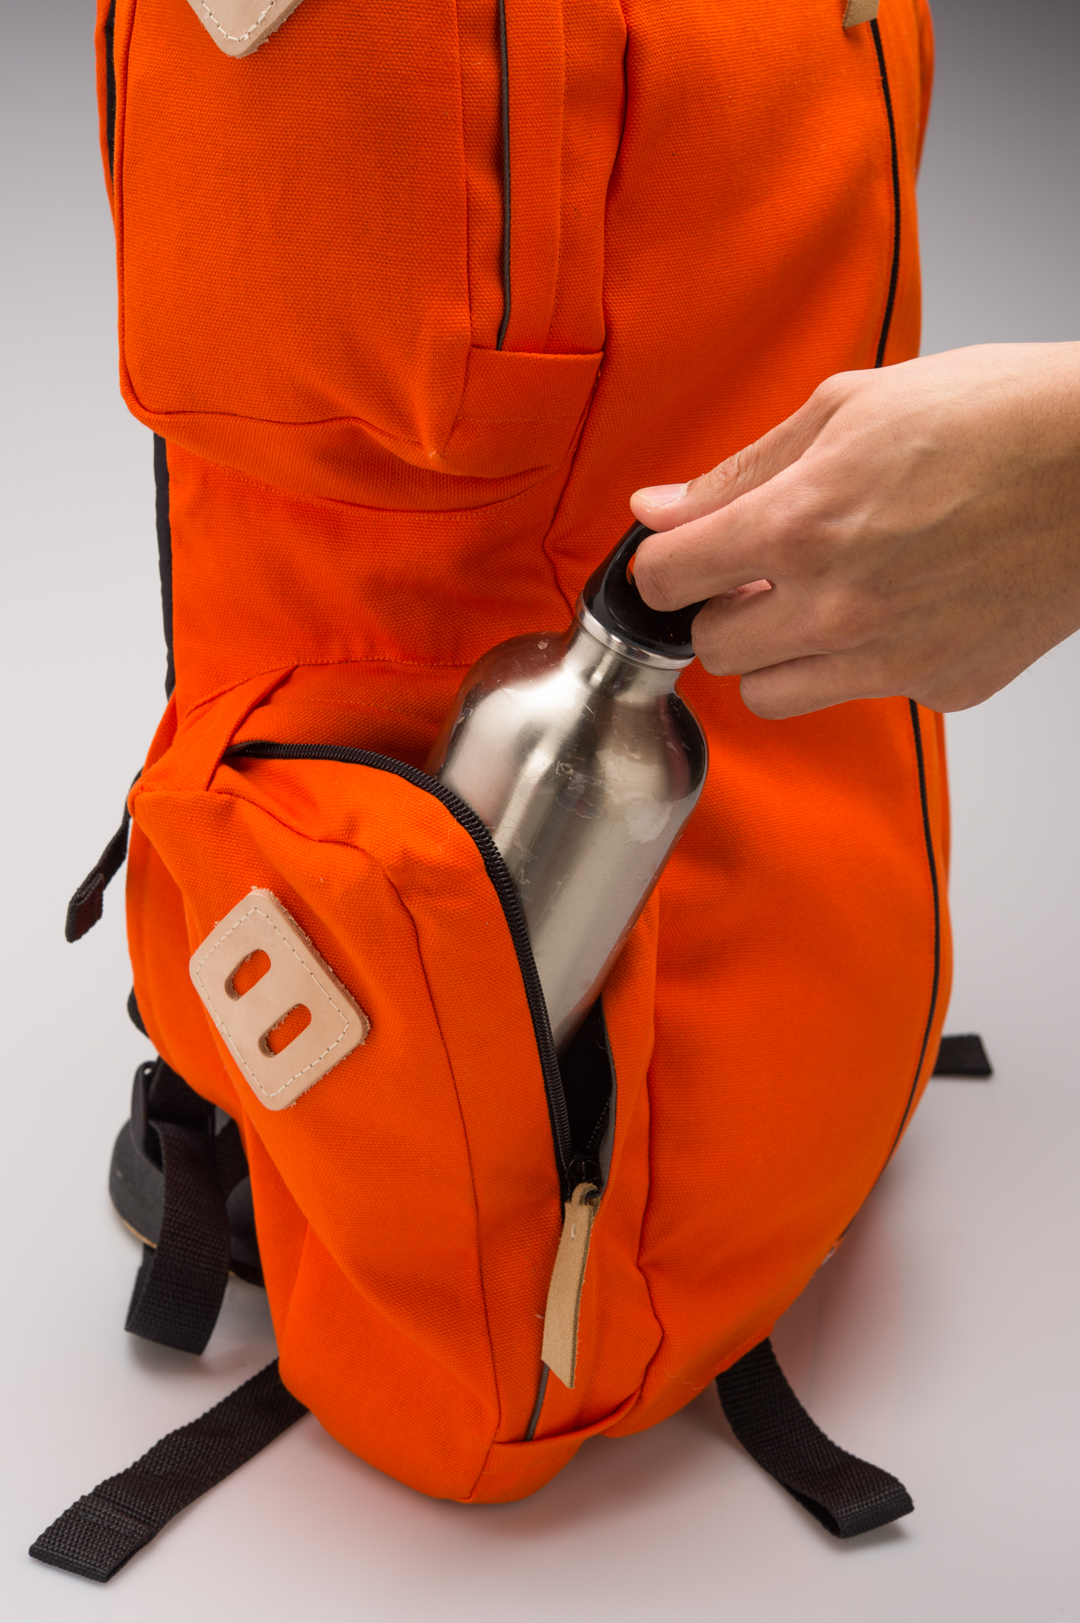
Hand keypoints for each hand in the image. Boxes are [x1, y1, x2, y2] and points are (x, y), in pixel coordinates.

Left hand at [629, 343, 1079, 717]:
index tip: (677, 558)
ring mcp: (892, 660)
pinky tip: (901, 607)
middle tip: (757, 574)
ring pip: (772, 695)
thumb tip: (659, 508)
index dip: (661, 564)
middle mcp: (837, 608)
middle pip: (712, 650)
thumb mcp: (848, 407)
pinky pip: (864, 695)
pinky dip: (864, 663)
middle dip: (720, 609)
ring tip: (818, 599)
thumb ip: (740, 472)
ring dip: (775, 653)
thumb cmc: (995, 417)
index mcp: (798, 527)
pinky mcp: (943, 687)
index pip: (665, 580)